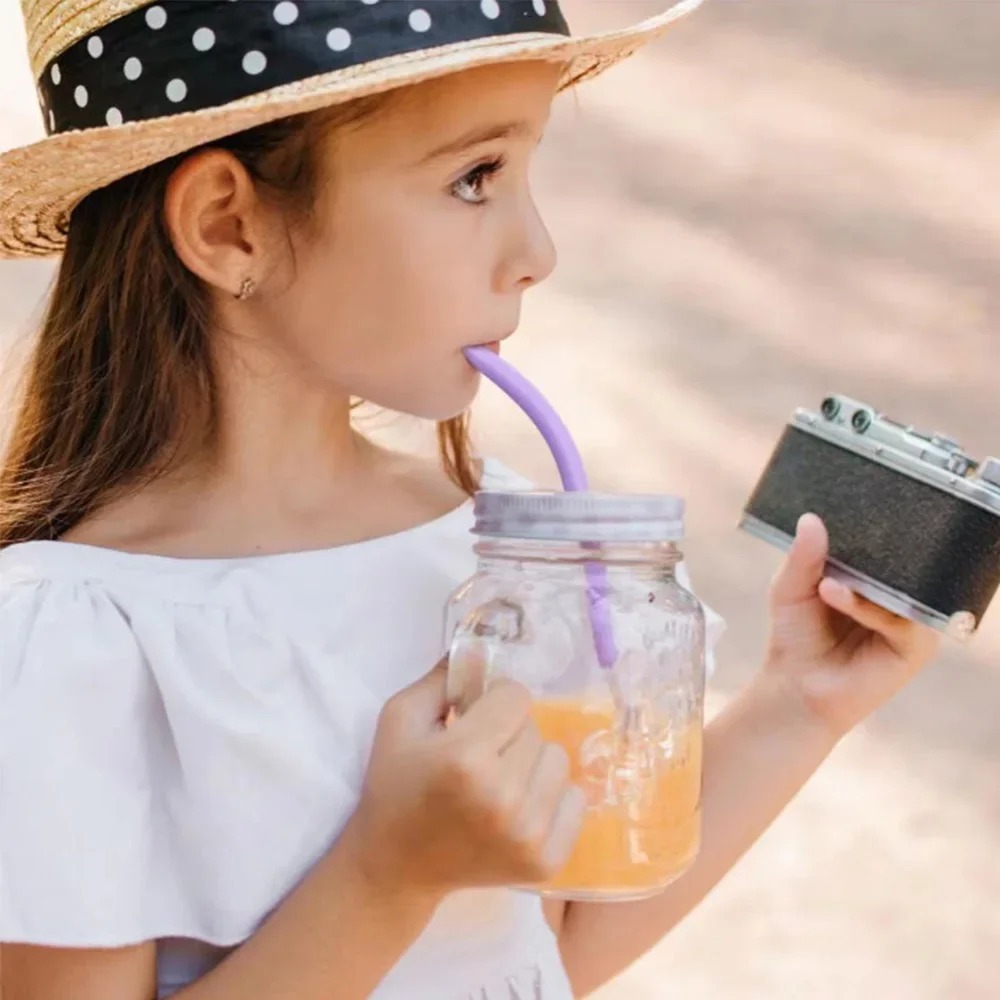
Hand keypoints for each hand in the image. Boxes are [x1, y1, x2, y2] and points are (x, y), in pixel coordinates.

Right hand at [346, 662, 585, 899]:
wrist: (396, 866)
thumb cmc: (395, 784)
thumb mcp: (400, 718)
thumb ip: (444, 677)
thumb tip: (485, 647)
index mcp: (465, 758)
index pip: (516, 695)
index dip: (491, 703)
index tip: (471, 721)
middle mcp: (503, 796)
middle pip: (536, 729)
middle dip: (509, 734)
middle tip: (478, 759)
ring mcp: (528, 833)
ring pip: (558, 761)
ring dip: (531, 765)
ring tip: (497, 784)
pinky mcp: (546, 860)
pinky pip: (575, 800)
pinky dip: (551, 799)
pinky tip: (516, 811)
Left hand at [762, 513, 940, 738]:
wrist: (795, 684)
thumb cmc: (796, 633)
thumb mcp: (791, 587)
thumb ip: (803, 556)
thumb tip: (810, 519)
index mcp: (878, 578)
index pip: (885, 544)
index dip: (868, 528)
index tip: (844, 512)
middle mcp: (900, 596)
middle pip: (902, 562)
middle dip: (872, 549)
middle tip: (841, 536)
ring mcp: (912, 621)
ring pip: (903, 588)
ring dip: (865, 580)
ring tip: (827, 578)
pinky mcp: (916, 648)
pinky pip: (900, 620)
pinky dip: (866, 606)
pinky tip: (835, 593)